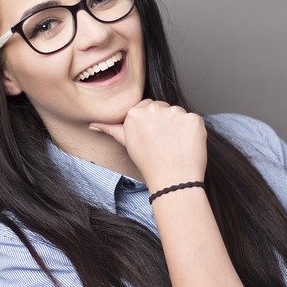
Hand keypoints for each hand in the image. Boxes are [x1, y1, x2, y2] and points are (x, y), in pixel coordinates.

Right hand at [89, 99, 206, 191]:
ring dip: (178, 125)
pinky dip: (192, 131)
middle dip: (164, 121)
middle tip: (164, 142)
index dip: (152, 123)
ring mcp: (175, 113)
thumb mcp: (127, 144)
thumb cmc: (148, 163)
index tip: (153, 137)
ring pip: (178, 113)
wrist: (172, 179)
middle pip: (162, 107)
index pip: (147, 107)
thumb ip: (111, 129)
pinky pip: (193, 120)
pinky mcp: (193, 119)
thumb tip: (93, 125)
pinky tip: (186, 144)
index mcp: (135, 113)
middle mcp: (153, 109)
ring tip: (175, 145)